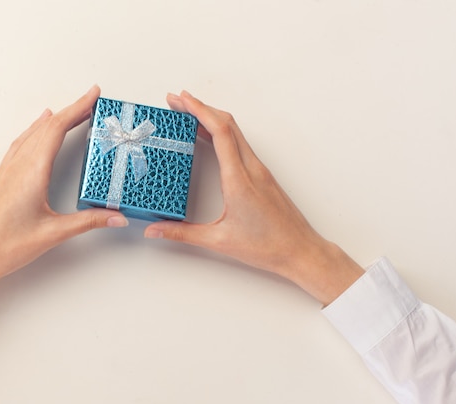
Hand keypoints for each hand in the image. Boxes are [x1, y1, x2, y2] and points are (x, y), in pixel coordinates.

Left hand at [0, 85, 127, 327]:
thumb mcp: (54, 233)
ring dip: (54, 119)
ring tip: (71, 112)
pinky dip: (35, 130)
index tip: (93, 95)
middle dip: (71, 110)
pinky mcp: (2, 177)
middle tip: (91, 100)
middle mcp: (18, 165)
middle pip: (47, 126)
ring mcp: (7, 169)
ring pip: (33, 133)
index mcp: (32, 171)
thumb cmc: (8, 246)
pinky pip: (21, 143)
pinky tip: (37, 130)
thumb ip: (88, 222)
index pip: (57, 129)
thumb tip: (116, 217)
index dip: (77, 109)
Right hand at [144, 91, 362, 304]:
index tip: (181, 99)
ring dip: (211, 118)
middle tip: (176, 101)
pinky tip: (209, 138)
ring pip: (235, 132)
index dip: (199, 111)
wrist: (301, 251)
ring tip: (188, 114)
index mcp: (239, 179)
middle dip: (200, 107)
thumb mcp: (218, 241)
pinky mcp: (263, 175)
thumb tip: (153, 230)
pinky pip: (240, 144)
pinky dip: (222, 133)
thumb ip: (182, 233)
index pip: (219, 132)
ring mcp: (260, 170)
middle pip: (227, 124)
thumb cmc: (267, 246)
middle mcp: (251, 168)